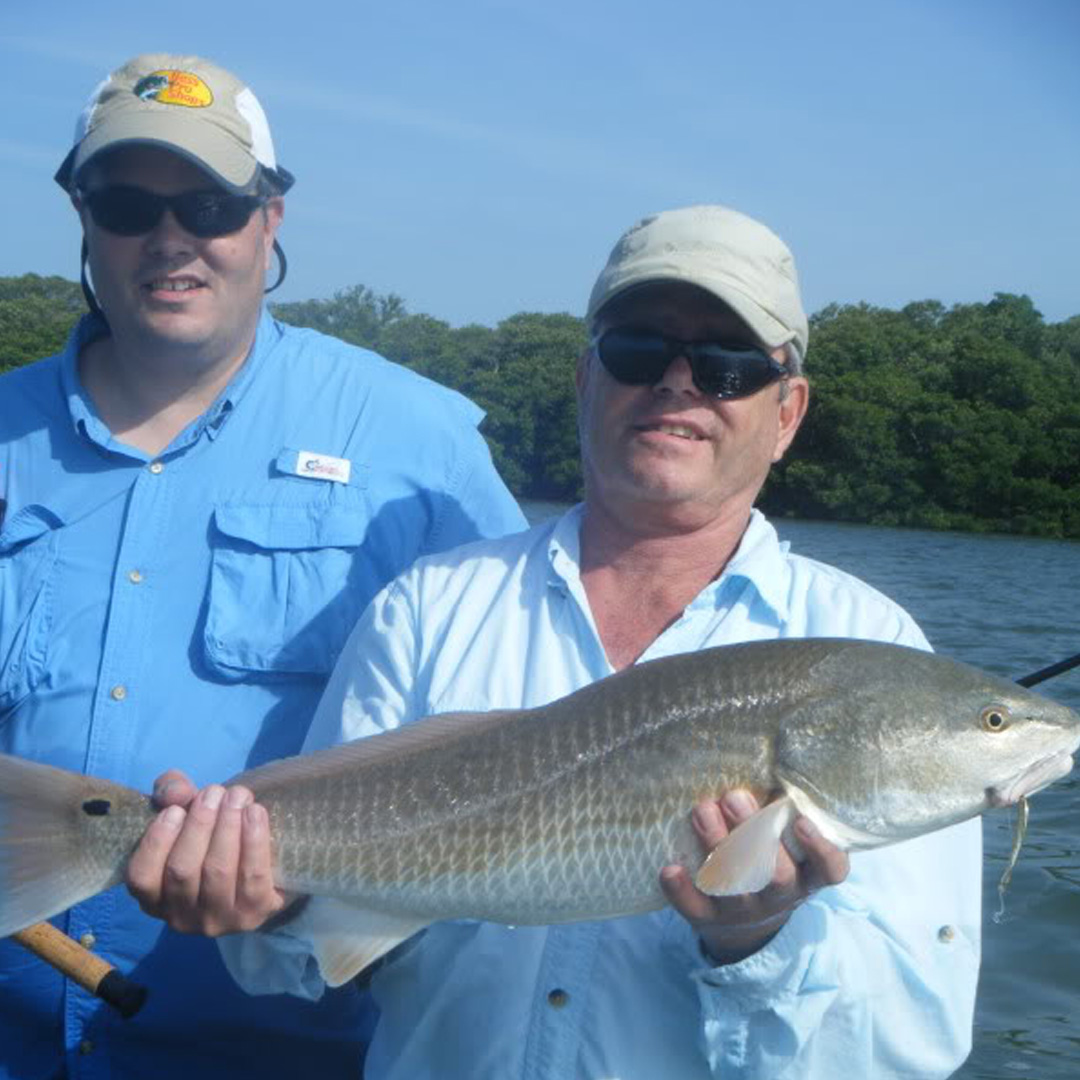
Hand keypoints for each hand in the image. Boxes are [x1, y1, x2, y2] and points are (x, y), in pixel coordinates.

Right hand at [125, 769, 293, 935]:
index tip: (175, 809)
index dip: (156, 842)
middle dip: (199, 824)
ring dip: (227, 827)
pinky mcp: (253, 914)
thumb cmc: (211, 835)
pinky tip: (255, 812)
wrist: (264, 866)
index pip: (142, 877)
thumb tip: (176, 792)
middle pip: (182, 870)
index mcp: (153, 898)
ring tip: (237, 796)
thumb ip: (172, 792)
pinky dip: (254, 840)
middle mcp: (180, 917)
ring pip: (218, 871)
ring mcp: (218, 920)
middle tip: (214, 792)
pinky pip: (253, 877)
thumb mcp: (185, 810)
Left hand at [660, 790, 848, 964]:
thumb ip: (782, 810)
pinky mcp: (712, 920)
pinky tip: (670, 869)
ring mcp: (746, 911)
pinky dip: (681, 891)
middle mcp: (781, 896)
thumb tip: (767, 755)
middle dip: (754, 835)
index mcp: (807, 874)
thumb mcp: (785, 840)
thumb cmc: (768, 859)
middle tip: (734, 797)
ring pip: (735, 888)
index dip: (820, 849)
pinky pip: (696, 910)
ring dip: (717, 846)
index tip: (801, 822)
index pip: (829, 869)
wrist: (743, 923)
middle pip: (776, 875)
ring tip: (702, 810)